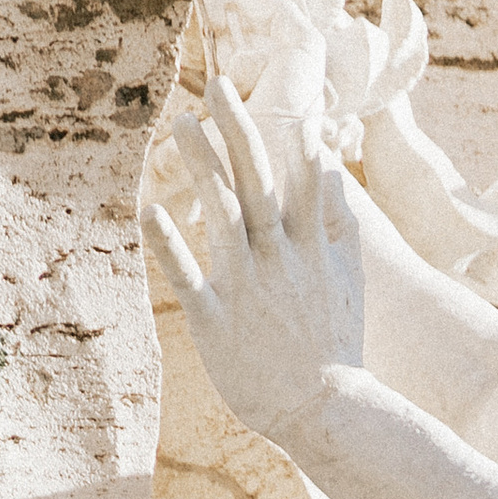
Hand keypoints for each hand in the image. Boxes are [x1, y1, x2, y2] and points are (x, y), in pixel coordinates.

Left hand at [141, 75, 364, 446]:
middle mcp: (279, 258)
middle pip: (257, 182)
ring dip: (205, 165)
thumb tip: (332, 171)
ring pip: (224, 214)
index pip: (299, 177)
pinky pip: (188, 277)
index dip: (284, 131)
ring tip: (182, 124)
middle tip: (217, 86)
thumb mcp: (349, 281)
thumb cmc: (336, 348)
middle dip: (239, 130)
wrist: (328, 412)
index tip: (268, 93)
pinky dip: (168, 244)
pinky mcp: (217, 323)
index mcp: (308, 248)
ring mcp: (247, 288)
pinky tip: (148, 210)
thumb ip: (339, 224)